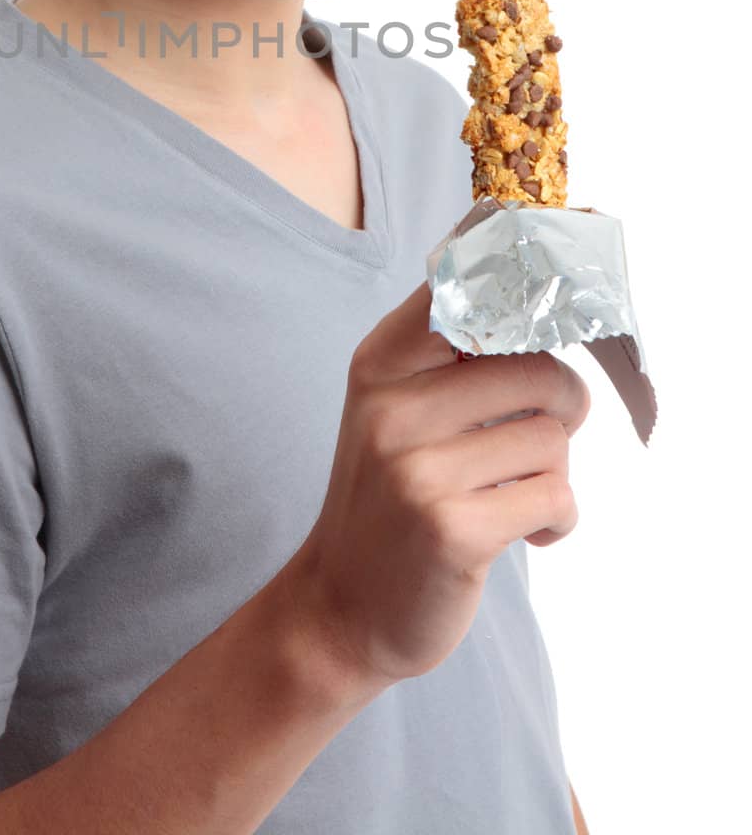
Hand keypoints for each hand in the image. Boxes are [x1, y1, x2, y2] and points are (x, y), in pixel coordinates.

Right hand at [286, 279, 590, 693]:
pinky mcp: (452, 530)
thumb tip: (546, 309)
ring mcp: (417, 470)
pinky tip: (524, 533)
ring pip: (552, 437)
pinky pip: (555, 497)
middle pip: (537, 369)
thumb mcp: (393, 410)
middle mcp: (391, 408)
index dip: (523, 304)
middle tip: (535, 439)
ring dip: (553, 472)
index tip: (537, 332)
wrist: (341, 609)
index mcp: (380, 363)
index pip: (469, 292)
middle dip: (560, 406)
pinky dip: (557, 519)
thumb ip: (452, 356)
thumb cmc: (388, 499)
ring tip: (513, 494)